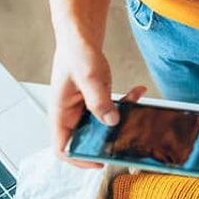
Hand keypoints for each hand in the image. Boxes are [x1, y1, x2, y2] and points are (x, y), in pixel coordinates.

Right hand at [50, 45, 146, 167]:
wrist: (80, 37)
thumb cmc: (76, 53)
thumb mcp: (89, 76)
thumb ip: (99, 100)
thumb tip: (111, 121)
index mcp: (60, 114)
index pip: (62, 148)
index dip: (78, 159)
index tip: (99, 161)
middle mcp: (71, 116)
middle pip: (86, 142)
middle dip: (108, 141)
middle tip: (127, 138)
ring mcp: (83, 110)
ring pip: (102, 128)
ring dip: (121, 122)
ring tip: (135, 109)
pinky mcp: (95, 103)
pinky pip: (111, 112)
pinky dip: (125, 105)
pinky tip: (137, 92)